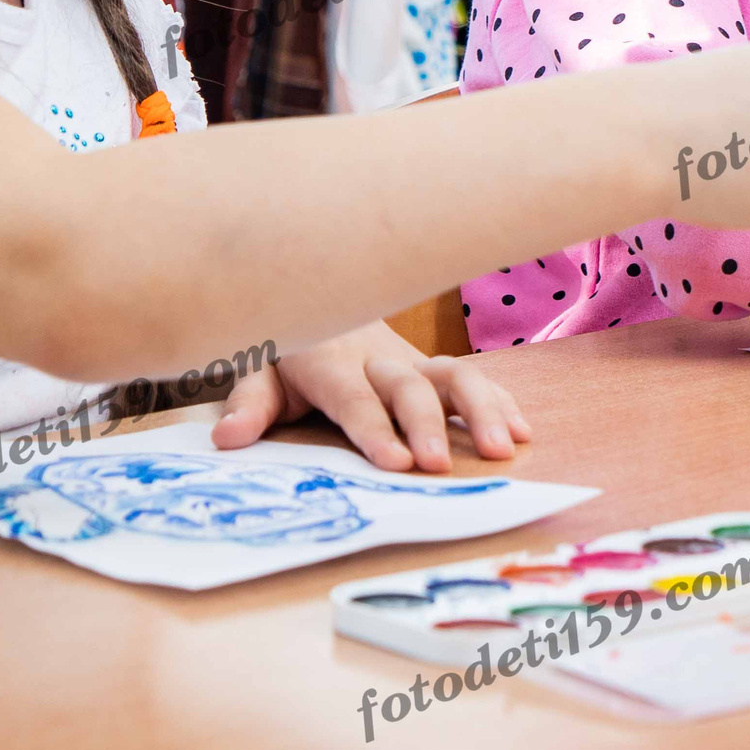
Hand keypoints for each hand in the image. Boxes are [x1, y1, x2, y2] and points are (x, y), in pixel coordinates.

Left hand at [210, 320, 529, 472]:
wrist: (315, 284)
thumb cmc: (283, 344)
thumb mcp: (255, 367)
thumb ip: (248, 404)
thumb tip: (226, 440)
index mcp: (328, 360)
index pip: (354, 398)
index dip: (376, 430)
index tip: (398, 464)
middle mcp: (375, 357)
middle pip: (409, 389)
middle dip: (427, 426)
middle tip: (440, 465)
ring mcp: (411, 360)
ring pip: (454, 374)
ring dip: (482, 409)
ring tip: (504, 448)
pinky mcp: (431, 367)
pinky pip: (472, 379)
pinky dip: (500, 401)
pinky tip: (523, 432)